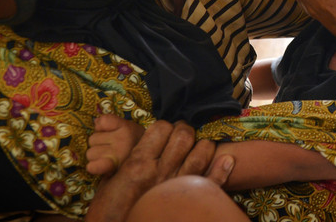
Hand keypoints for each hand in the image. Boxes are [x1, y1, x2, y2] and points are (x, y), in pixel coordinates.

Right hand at [85, 120, 234, 221]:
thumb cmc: (108, 209)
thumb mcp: (110, 179)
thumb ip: (127, 159)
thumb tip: (142, 143)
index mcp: (138, 163)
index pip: (161, 129)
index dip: (164, 126)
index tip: (164, 132)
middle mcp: (160, 172)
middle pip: (183, 137)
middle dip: (184, 130)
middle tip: (182, 135)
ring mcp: (177, 187)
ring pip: (201, 154)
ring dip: (203, 145)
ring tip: (199, 146)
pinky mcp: (188, 203)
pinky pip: (211, 183)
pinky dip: (222, 170)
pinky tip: (226, 160)